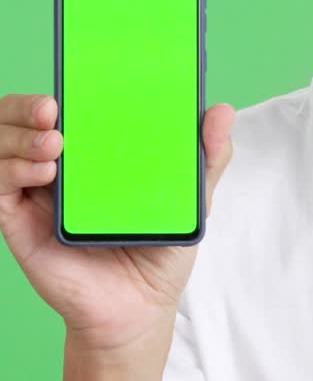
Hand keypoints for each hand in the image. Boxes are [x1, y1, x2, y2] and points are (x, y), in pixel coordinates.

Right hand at [0, 93, 234, 348]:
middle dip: (27, 104)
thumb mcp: (193, 202)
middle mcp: (56, 165)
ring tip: (54, 142)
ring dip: (19, 134)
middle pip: (21, 117)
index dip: (63, 83)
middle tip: (53, 107)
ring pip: (3, 144)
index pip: (67, 103)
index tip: (76, 70)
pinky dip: (14, 171)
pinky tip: (44, 173)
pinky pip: (0, 186)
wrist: (140, 310)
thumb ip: (207, 157)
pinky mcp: (19, 222)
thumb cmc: (159, 252)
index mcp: (92, 151)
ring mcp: (34, 192)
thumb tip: (223, 110)